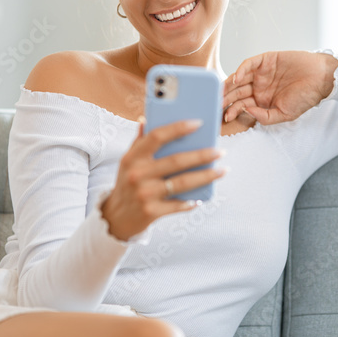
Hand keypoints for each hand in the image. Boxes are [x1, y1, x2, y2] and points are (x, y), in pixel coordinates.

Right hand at [101, 118, 226, 241]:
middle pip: (176, 161)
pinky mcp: (151, 212)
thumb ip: (139, 141)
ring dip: (206, 176)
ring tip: (222, 170)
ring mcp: (144, 194)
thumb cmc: (128, 183)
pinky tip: (202, 197)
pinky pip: (178, 205)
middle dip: (202, 155)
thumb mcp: (128, 161)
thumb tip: (146, 119)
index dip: (177, 128)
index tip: (198, 123)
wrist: (116, 217)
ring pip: (182, 183)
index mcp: (132, 157)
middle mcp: (137, 174)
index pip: (156, 136)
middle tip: (220, 152)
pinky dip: (191, 201)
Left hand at [222, 51, 337, 124]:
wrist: (321, 78)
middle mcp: (259, 86)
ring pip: (239, 78)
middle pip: (237, 92)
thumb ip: (265, 117)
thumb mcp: (285, 114)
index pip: (242, 105)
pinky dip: (242, 70)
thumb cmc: (306, 97)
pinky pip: (250, 64)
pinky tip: (237, 79)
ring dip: (229, 85)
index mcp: (262, 100)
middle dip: (226, 99)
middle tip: (216, 104)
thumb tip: (247, 112)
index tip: (225, 117)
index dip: (232, 111)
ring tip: (221, 93)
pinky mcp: (266, 60)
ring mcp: (262, 73)